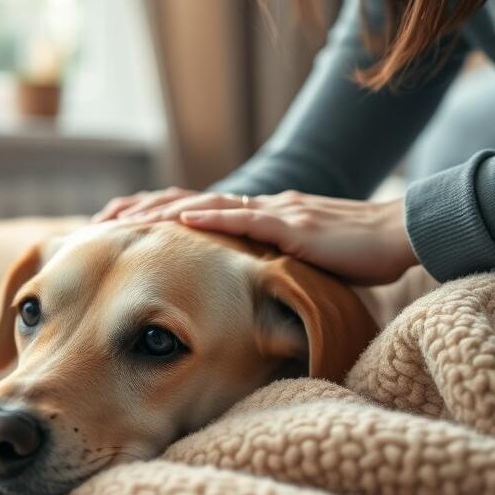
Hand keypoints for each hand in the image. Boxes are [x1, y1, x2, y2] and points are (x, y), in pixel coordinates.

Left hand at [99, 189, 418, 284]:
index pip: (190, 213)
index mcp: (253, 216)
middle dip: (139, 211)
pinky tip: (183, 220)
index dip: (150, 217)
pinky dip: (213, 218)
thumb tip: (237, 291)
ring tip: (125, 219)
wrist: (397, 234)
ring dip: (163, 212)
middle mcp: (257, 208)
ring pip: (207, 206)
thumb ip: (263, 267)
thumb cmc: (349, 252)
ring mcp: (274, 212)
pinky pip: (248, 220)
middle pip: (185, 204)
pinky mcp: (296, 226)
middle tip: (97, 222)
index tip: (110, 228)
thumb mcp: (293, 261)